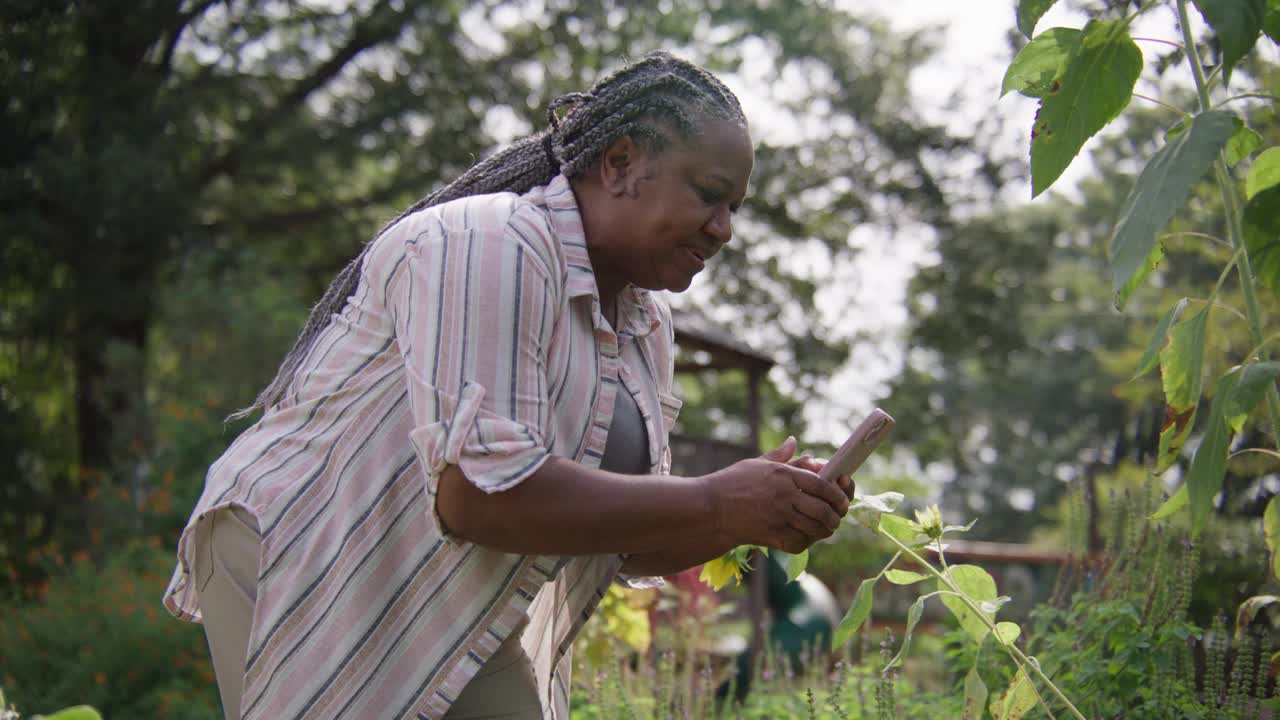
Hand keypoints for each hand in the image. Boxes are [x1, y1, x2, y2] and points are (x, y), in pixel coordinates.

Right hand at [701, 436, 849, 553]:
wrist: (709, 509)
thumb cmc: (731, 483)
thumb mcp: (756, 464)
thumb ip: (780, 455)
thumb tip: (793, 441)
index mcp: (783, 475)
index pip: (823, 484)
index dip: (839, 492)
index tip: (842, 497)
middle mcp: (784, 496)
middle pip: (824, 509)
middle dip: (837, 515)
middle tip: (837, 516)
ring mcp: (779, 518)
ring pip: (816, 528)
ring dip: (826, 530)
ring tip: (826, 527)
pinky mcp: (773, 536)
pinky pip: (801, 542)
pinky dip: (809, 541)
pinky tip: (807, 536)